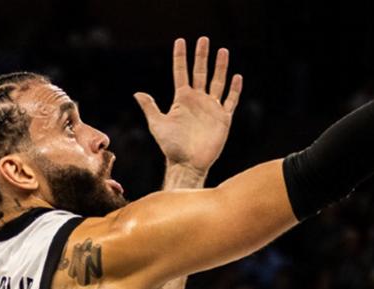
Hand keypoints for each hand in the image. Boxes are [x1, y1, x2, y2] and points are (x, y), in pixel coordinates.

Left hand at [134, 36, 242, 173]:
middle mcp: (197, 100)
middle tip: (204, 39)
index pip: (181, 72)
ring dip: (220, 67)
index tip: (180, 41)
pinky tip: (236, 77)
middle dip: (202, 56)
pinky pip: (230, 100)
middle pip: (201, 72)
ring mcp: (211, 108)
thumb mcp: (158, 124)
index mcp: (182, 99)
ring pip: (217, 82)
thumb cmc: (171, 146)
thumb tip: (137, 93)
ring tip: (222, 51)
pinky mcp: (222, 118)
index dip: (180, 57)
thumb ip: (150, 107)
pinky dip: (234, 89)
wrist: (188, 164)